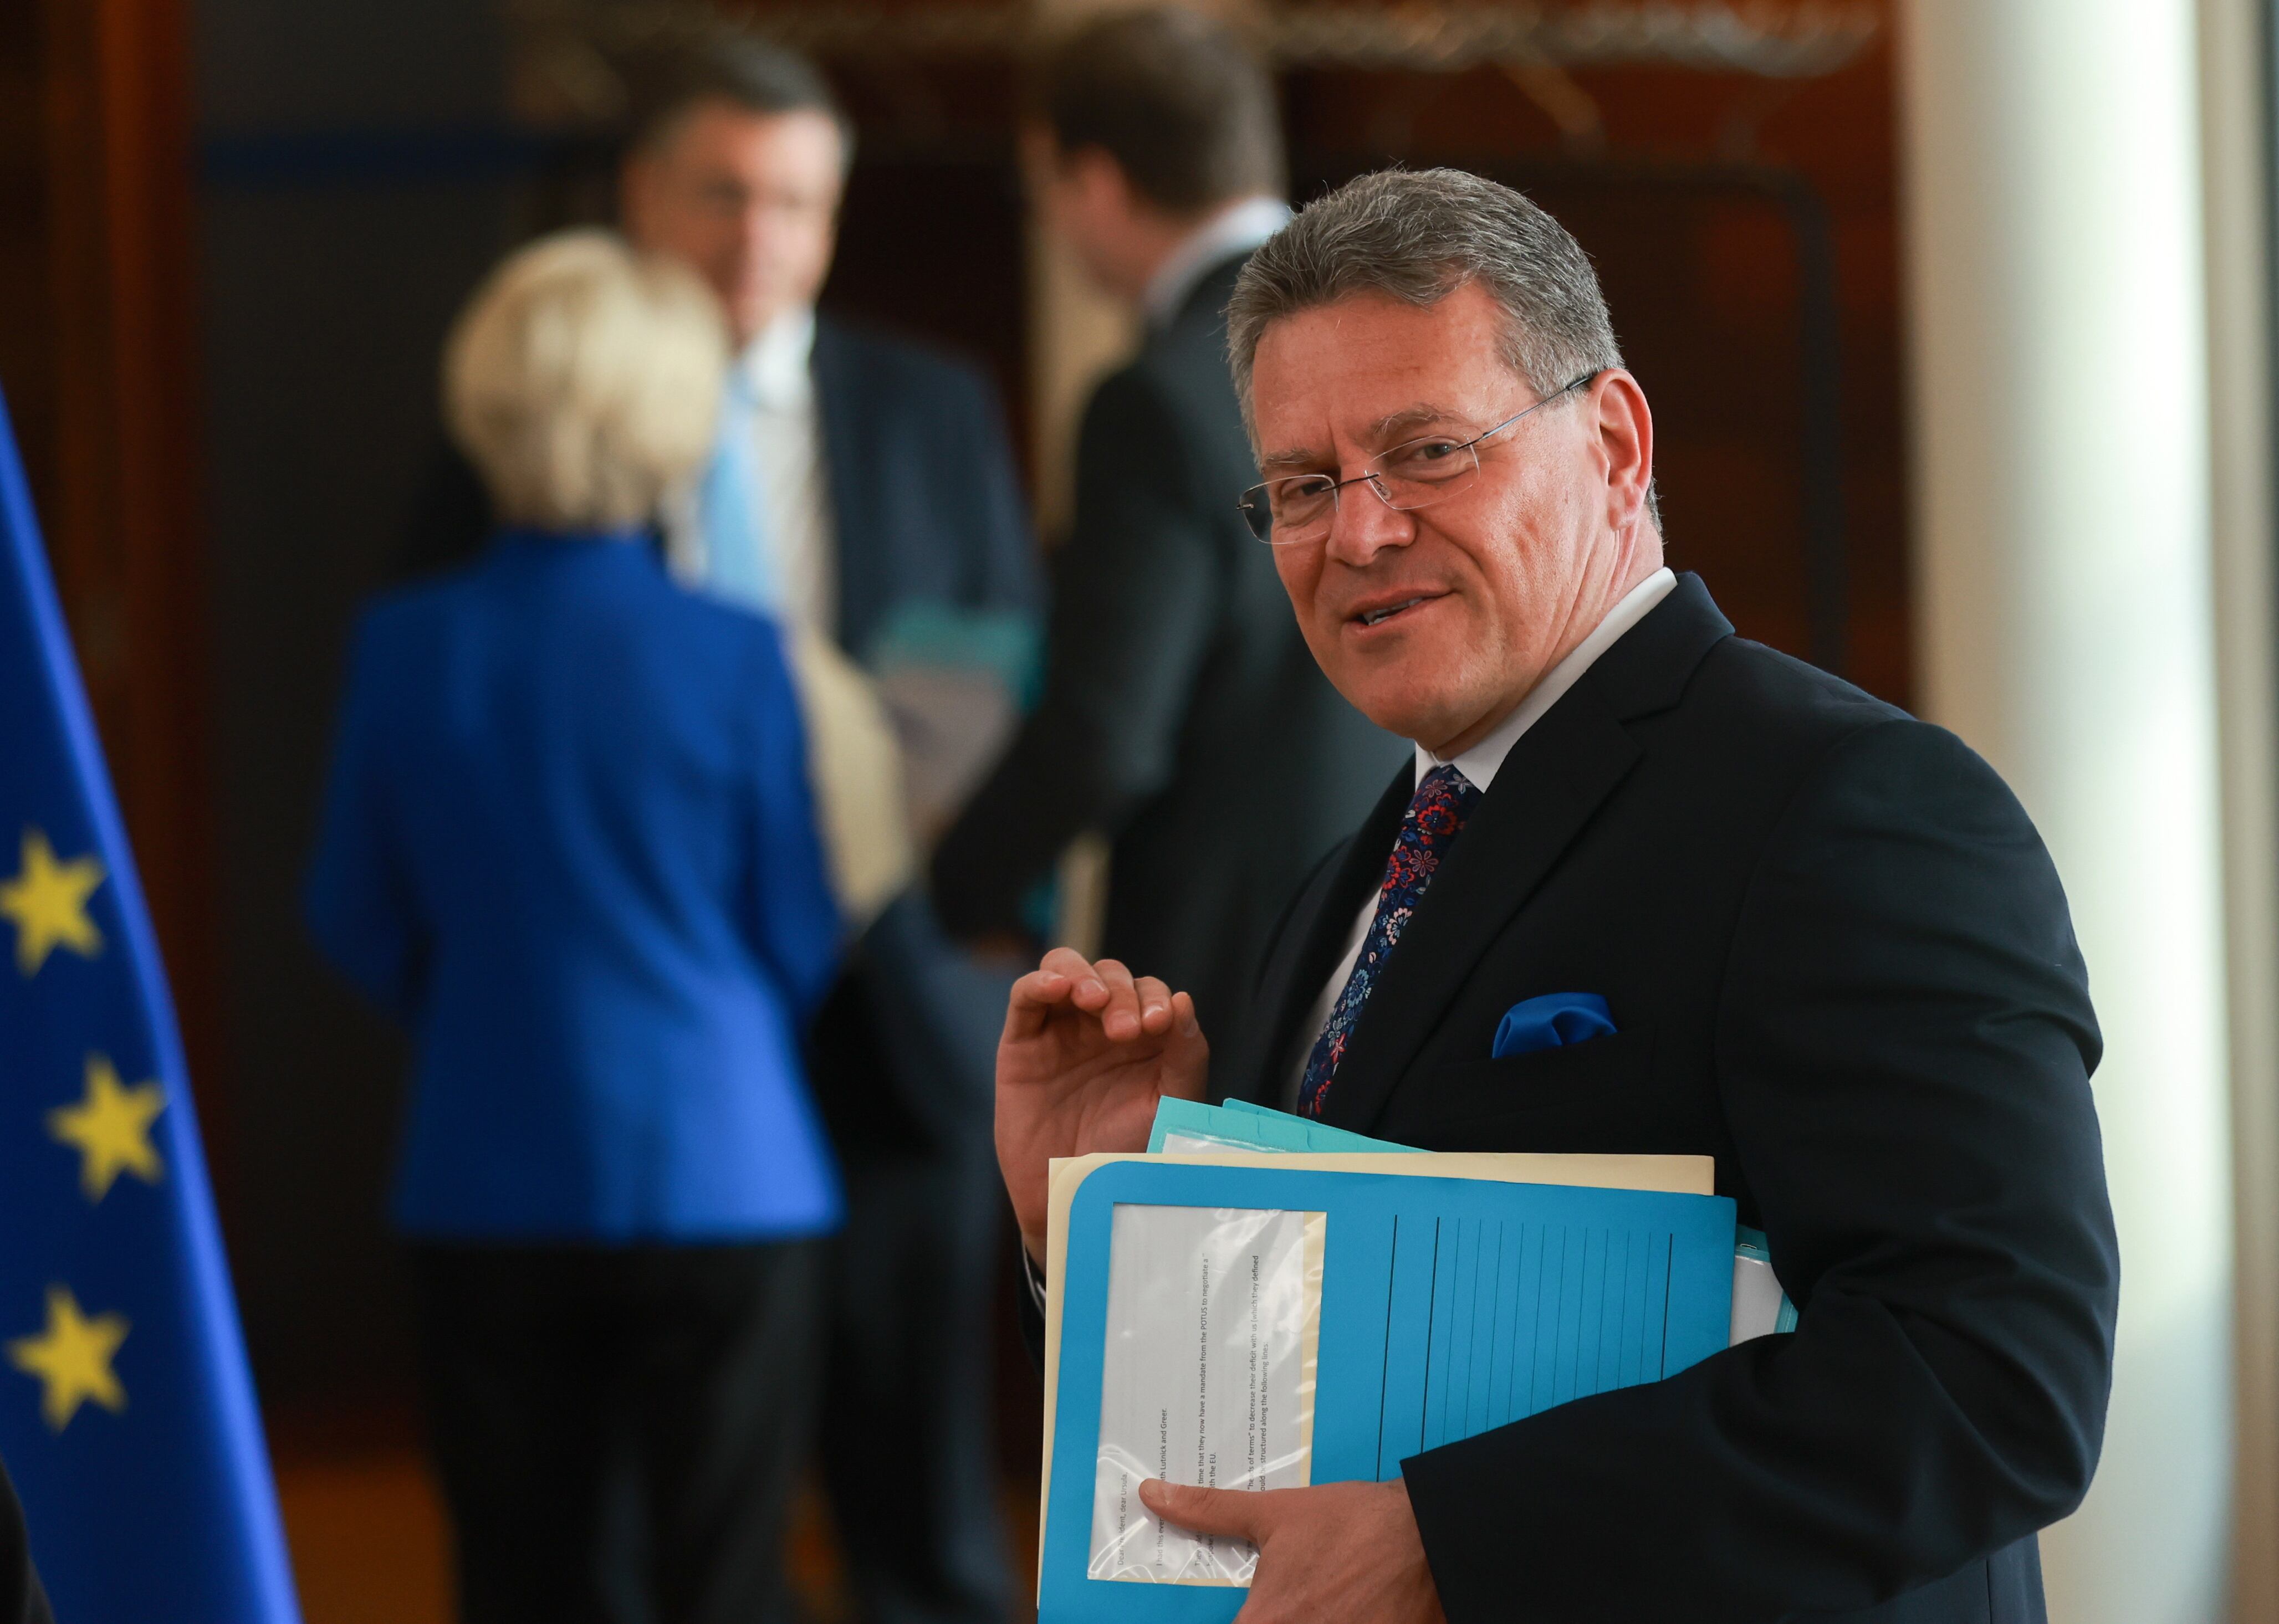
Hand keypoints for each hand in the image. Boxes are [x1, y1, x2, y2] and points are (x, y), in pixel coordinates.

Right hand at [996, 947, 1208, 1258]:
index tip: (1159, 1025)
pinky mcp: (1022, 1041)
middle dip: (1123, 994)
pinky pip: (1025, 996)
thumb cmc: (1127, 1154)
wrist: (1076, 1195)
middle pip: (1113, 977)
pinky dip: (1041, 980)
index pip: (1150, 992)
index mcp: (1143, 1038)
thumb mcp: (1168, 1107)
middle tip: (1127, 1032)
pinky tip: (1058, 987)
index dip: (1155, 998)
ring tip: (1093, 1000)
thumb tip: (1184, 1000)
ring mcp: (1060, 1030)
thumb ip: (1185, 1057)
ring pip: (1069, 970)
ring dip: (1085, 975)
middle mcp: (1101, 1027)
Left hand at [1138, 1477, 1445, 1623]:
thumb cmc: (1354, 1525)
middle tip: (1285, 1591)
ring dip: (1299, 1618)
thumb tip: (1152, 1495)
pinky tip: (1338, 1607)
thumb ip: (1209, 1511)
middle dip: (1264, 1615)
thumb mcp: (1276, 1512)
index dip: (1216, 1621)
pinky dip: (1332, 1623)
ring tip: (1318, 1594)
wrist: (1432, 1538)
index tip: (1234, 1607)